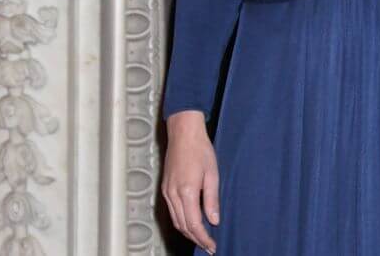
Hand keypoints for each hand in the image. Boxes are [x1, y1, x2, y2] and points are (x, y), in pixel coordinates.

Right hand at [162, 110, 219, 253]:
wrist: (183, 134)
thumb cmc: (200, 150)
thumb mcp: (213, 174)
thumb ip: (212, 199)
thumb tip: (214, 220)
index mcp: (187, 191)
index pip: (194, 224)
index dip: (203, 238)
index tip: (212, 246)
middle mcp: (173, 195)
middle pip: (183, 226)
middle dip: (196, 239)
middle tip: (208, 247)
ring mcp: (167, 192)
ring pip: (175, 221)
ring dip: (188, 232)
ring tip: (201, 239)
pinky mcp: (165, 189)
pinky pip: (172, 212)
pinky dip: (181, 221)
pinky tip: (190, 223)